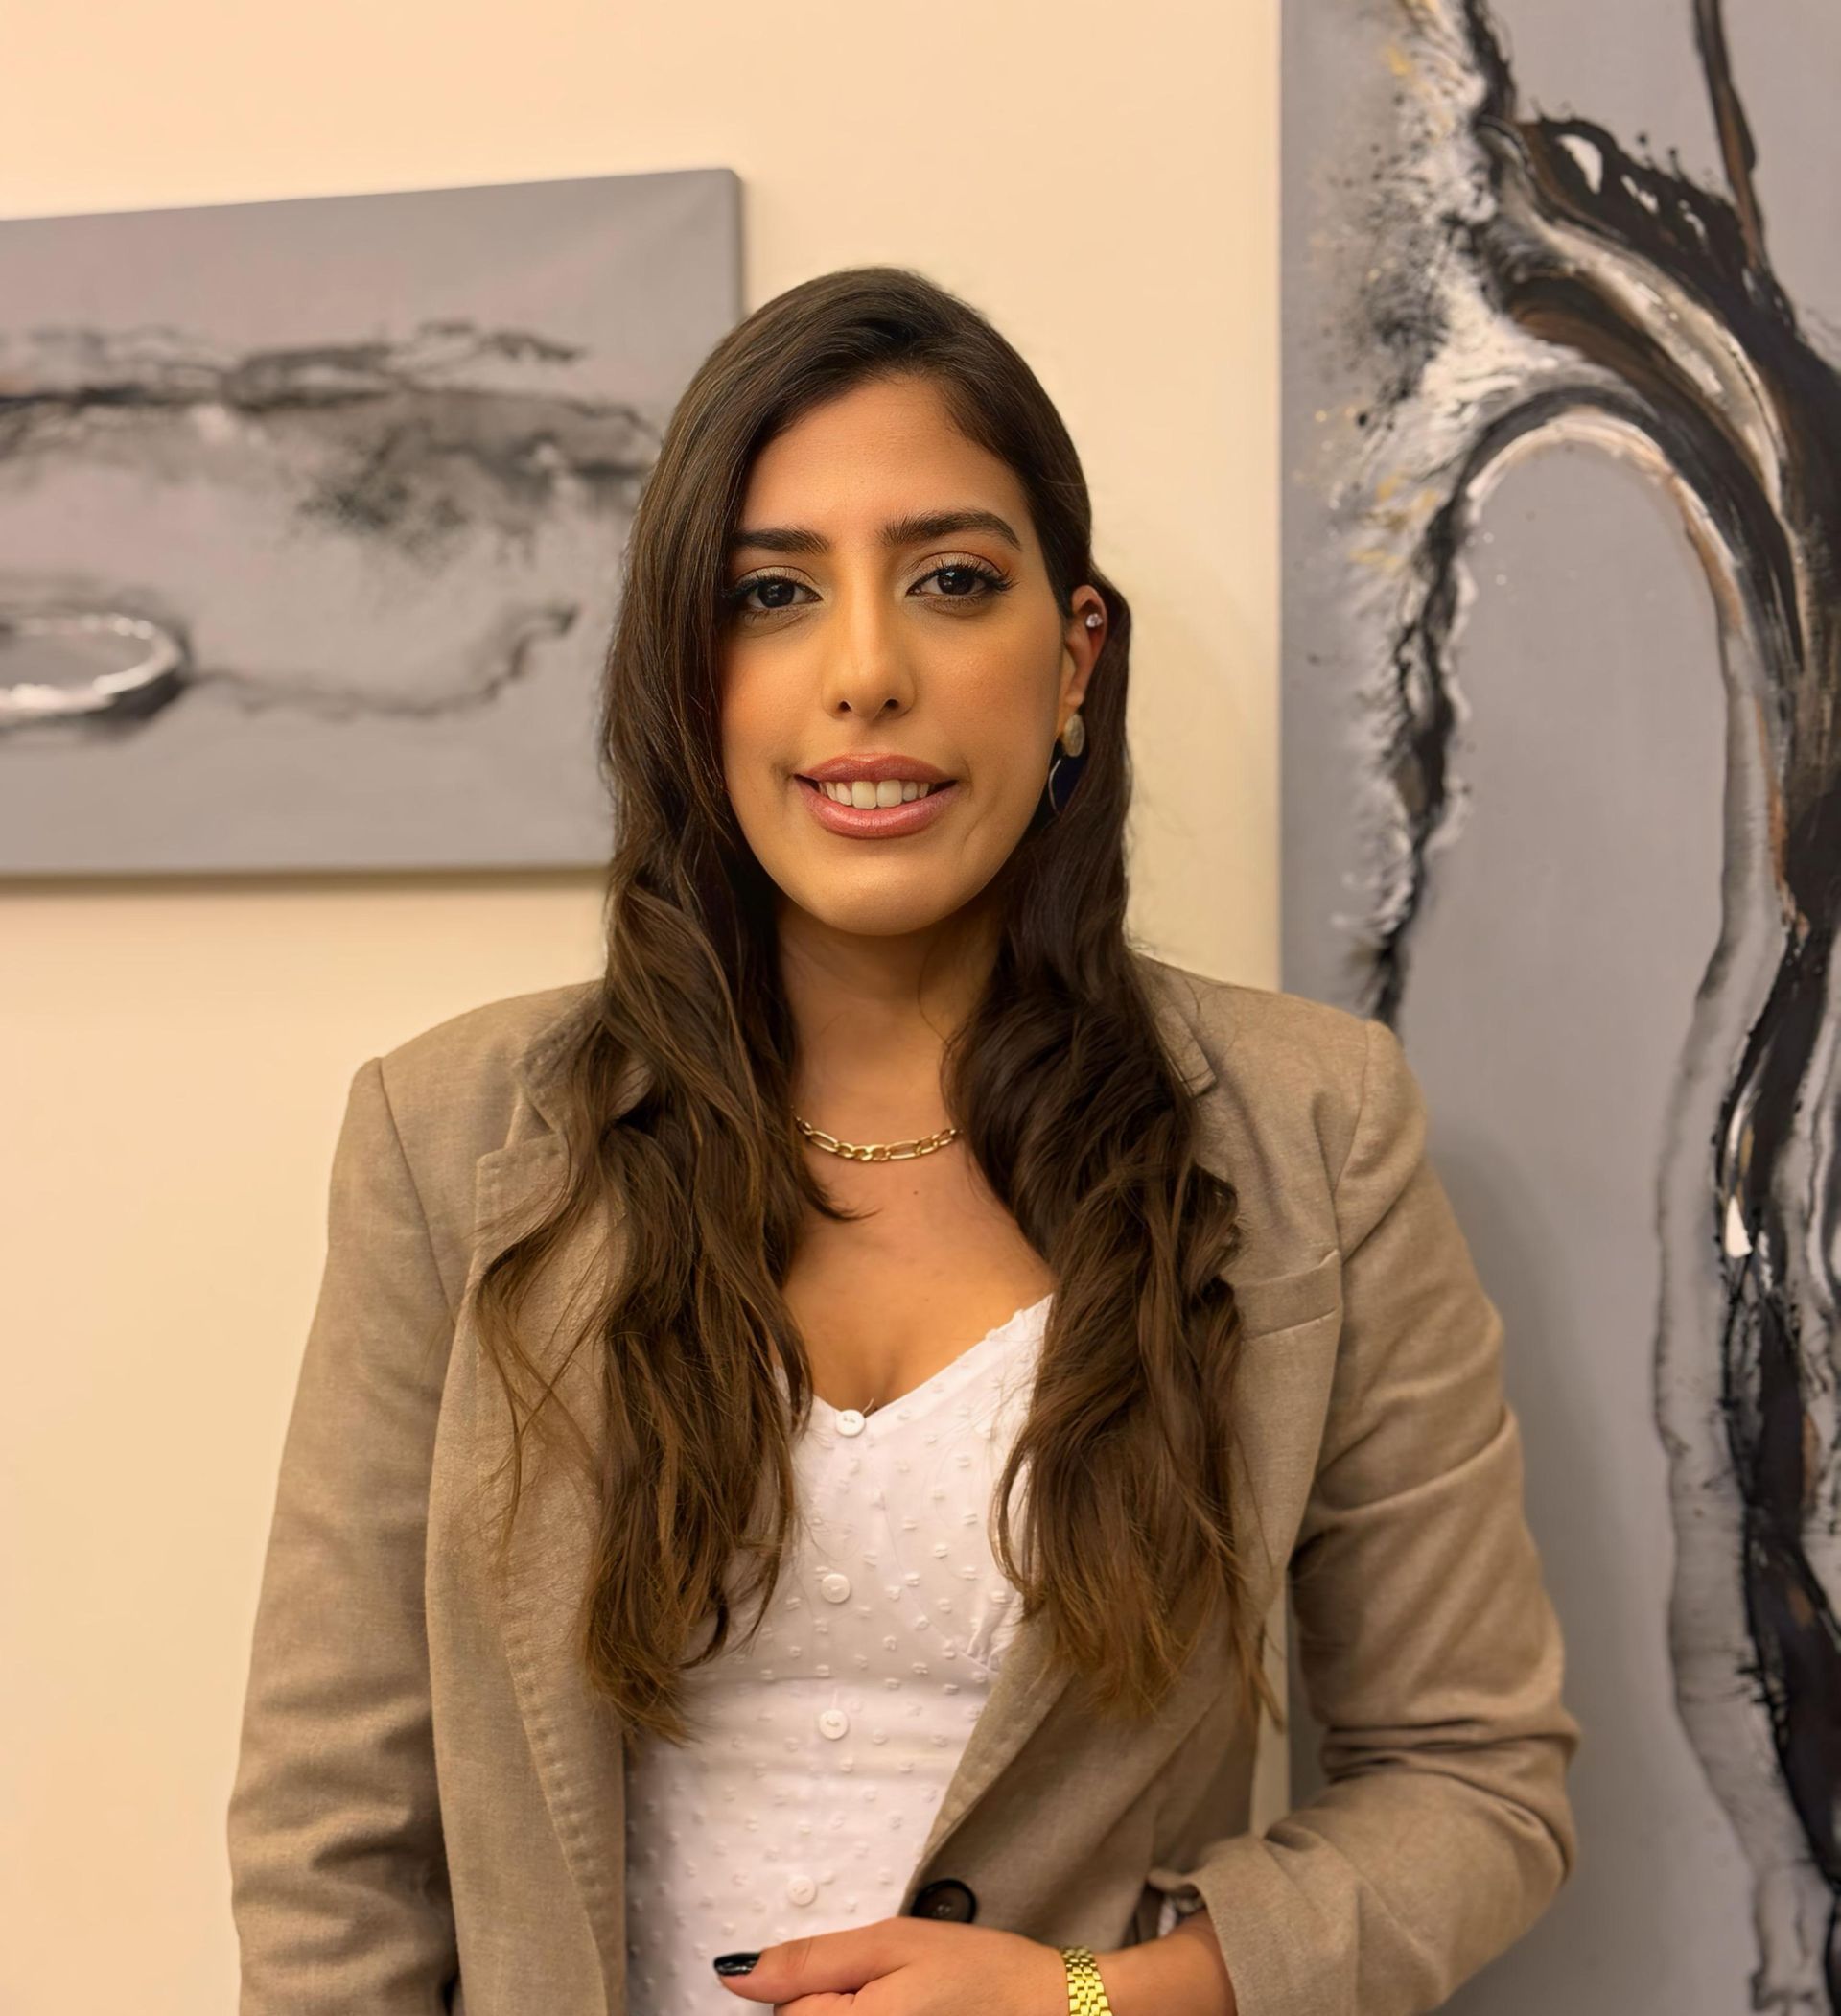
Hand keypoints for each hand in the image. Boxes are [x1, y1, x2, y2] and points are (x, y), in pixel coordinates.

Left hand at [712, 1917, 1066, 2011]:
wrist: (1045, 2008)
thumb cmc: (976, 1969)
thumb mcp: (891, 1943)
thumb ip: (810, 1959)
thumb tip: (734, 1972)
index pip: (784, 2013)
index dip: (817, 1982)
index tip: (866, 1975)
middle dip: (834, 2007)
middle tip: (892, 1991)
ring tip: (908, 2008)